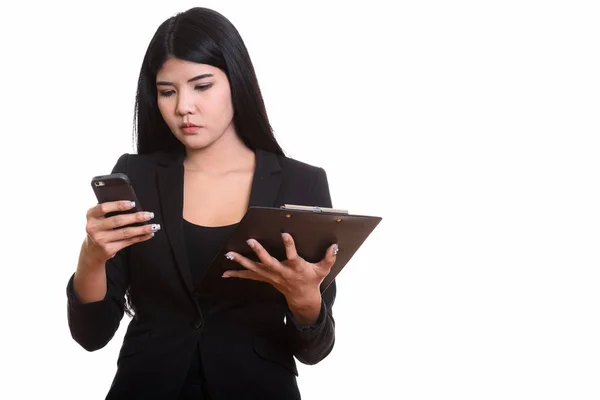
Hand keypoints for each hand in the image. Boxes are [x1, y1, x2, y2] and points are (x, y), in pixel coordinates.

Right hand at [83, 200, 159, 264]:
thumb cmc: (100, 228)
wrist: (92, 251)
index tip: (133, 203)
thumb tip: (133, 205)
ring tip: (154, 226)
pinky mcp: (108, 249)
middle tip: (149, 215)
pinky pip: (128, 242)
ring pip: (125, 233)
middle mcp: (93, 228)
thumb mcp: (99, 218)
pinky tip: (149, 234)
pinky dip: (141, 237)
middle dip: (136, 217)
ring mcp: (101, 240)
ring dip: (142, 229)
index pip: (103, 207)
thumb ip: (110, 211)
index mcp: (91, 215)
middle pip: (118, 221)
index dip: (118, 205)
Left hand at [222, 233, 338, 301]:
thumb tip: (334, 246)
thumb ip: (329, 258)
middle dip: (259, 252)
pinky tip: (225, 272)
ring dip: (241, 261)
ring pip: (254, 269)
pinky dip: (237, 274)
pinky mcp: (265, 278)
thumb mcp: (323, 270)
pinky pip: (249, 276)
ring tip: (229, 254)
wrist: (302, 298)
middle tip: (250, 241)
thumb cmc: (312, 280)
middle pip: (268, 262)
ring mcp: (271, 276)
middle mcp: (281, 272)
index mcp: (296, 268)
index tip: (285, 234)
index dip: (289, 246)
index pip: (293, 256)